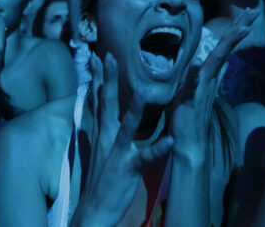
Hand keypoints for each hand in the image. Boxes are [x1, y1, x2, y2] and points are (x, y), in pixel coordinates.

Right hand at [71, 53, 172, 226]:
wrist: (95, 209)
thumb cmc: (101, 178)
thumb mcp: (99, 148)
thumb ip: (101, 126)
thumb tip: (99, 109)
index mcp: (101, 132)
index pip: (99, 99)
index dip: (98, 77)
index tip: (98, 55)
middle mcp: (106, 138)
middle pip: (107, 104)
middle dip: (109, 81)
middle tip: (110, 57)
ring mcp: (117, 153)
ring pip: (126, 127)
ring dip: (135, 110)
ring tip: (143, 92)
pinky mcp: (128, 168)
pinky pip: (145, 157)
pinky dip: (157, 148)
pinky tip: (169, 140)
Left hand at [170, 9, 257, 159]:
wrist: (189, 144)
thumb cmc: (190, 117)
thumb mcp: (193, 88)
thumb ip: (203, 73)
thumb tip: (211, 59)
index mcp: (209, 74)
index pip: (223, 46)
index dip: (235, 29)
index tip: (248, 13)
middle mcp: (209, 78)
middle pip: (225, 47)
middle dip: (239, 27)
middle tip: (254, 10)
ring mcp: (202, 87)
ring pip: (216, 60)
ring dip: (228, 43)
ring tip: (241, 27)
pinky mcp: (191, 99)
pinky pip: (194, 83)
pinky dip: (197, 71)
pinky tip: (199, 60)